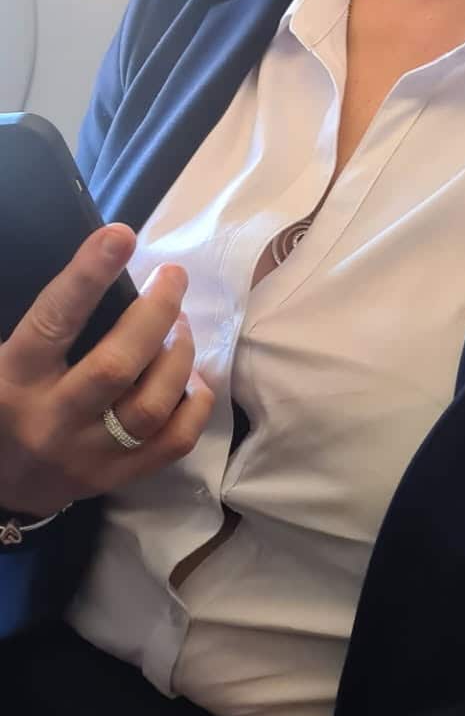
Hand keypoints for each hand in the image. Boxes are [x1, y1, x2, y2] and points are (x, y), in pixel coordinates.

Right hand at [0, 224, 213, 516]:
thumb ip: (45, 320)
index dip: (89, 276)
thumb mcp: (2, 357)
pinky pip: (173, 443)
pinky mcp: (113, 479)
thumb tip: (99, 266)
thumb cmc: (4, 399)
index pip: (55, 320)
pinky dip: (195, 404)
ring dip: (180, 356)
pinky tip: (194, 378)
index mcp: (15, 377)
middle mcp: (50, 418)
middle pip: (117, 365)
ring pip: (151, 405)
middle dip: (156, 313)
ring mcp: (85, 455)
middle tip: (173, 277)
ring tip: (183, 326)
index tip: (120, 236)